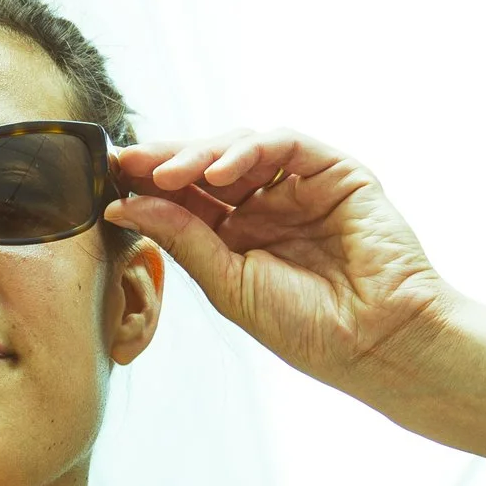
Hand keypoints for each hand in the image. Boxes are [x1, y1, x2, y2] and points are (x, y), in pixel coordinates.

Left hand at [107, 131, 452, 387]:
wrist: (378, 342)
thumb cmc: (309, 329)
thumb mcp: (229, 285)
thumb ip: (183, 239)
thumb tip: (124, 205)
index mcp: (239, 237)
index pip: (186, 198)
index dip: (147, 185)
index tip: (107, 178)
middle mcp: (268, 206)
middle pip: (208, 166)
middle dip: (164, 160)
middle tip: (125, 161)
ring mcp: (301, 186)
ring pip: (241, 148)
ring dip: (198, 154)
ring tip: (163, 174)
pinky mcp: (335, 172)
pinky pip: (284, 144)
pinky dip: (247, 150)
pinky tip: (215, 172)